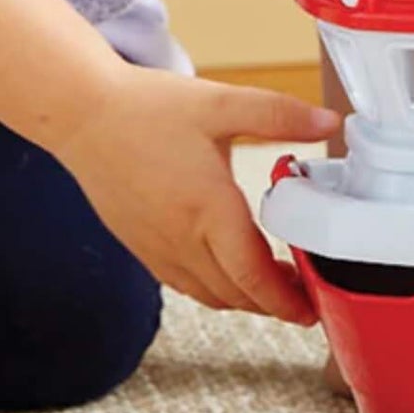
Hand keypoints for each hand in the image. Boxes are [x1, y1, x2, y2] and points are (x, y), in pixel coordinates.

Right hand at [53, 65, 338, 323]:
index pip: (252, 275)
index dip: (285, 300)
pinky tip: (232, 269)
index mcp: (208, 208)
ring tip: (277, 283)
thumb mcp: (222, 103)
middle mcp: (180, 239)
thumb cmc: (148, 108)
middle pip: (235, 294)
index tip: (311, 309)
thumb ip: (280, 115)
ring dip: (246, 298)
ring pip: (210, 295)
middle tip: (306, 296)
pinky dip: (216, 288)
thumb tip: (330, 122)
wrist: (82, 116)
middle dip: (274, 304)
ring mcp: (157, 249)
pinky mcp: (141, 247)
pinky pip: (185, 284)